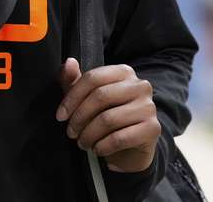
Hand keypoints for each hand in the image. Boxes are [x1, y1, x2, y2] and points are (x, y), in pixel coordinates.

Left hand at [56, 58, 159, 173]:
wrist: (132, 148)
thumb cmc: (108, 117)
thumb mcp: (87, 98)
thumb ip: (74, 81)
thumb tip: (68, 63)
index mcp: (124, 72)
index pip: (93, 78)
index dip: (72, 97)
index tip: (61, 115)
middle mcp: (140, 85)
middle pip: (100, 96)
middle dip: (79, 118)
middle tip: (71, 132)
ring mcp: (148, 106)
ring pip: (108, 119)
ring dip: (89, 135)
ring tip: (83, 142)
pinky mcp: (152, 128)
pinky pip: (119, 138)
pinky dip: (102, 146)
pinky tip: (97, 149)